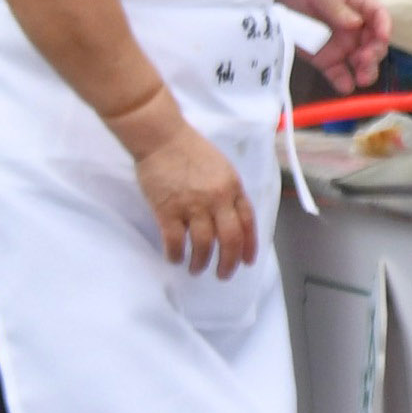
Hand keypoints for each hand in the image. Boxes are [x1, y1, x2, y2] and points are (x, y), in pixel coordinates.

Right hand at [132, 120, 258, 275]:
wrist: (162, 137)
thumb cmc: (191, 150)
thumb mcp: (222, 168)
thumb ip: (229, 192)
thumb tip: (231, 220)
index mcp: (233, 187)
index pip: (248, 222)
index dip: (249, 246)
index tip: (246, 261)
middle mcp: (217, 199)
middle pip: (230, 239)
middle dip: (228, 263)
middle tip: (223, 275)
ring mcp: (192, 205)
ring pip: (203, 244)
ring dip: (200, 262)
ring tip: (196, 269)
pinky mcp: (167, 209)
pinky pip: (175, 241)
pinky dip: (176, 254)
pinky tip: (175, 259)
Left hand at [278, 0, 391, 93]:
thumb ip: (336, 8)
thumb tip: (356, 24)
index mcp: (357, 6)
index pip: (378, 15)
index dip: (384, 26)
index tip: (382, 37)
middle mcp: (355, 28)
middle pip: (374, 43)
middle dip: (374, 53)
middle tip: (364, 59)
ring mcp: (342, 46)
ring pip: (361, 62)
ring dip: (366, 71)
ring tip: (361, 78)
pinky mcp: (326, 60)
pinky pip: (338, 74)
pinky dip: (343, 83)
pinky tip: (345, 88)